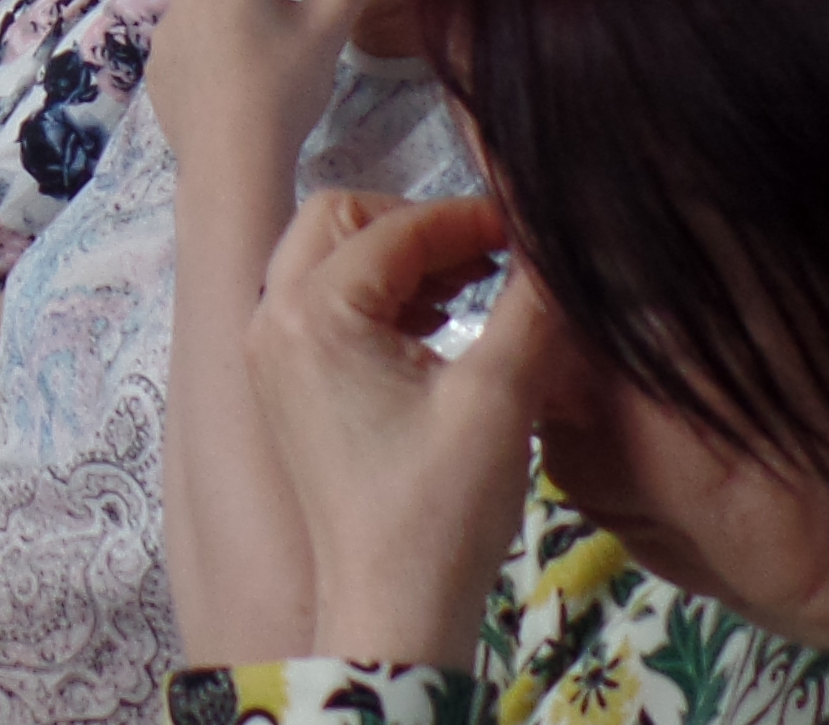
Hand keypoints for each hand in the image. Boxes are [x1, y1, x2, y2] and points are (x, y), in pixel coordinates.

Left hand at [147, 0, 400, 198]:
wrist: (233, 158)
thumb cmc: (282, 83)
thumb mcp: (326, 31)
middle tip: (280, 0)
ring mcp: (165, 34)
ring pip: (195, 9)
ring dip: (220, 17)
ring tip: (259, 50)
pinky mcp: (156, 73)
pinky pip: (182, 48)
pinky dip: (202, 56)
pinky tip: (231, 83)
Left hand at [248, 192, 538, 671]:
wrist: (394, 608)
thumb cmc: (441, 507)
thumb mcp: (500, 395)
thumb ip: (530, 303)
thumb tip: (556, 243)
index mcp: (312, 313)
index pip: (394, 226)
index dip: (467, 219)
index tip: (528, 232)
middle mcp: (273, 321)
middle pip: (338, 221)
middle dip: (415, 226)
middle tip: (487, 257)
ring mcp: (272, 355)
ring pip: (327, 260)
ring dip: (397, 260)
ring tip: (471, 290)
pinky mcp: (287, 387)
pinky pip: (324, 306)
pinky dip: (378, 298)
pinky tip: (438, 327)